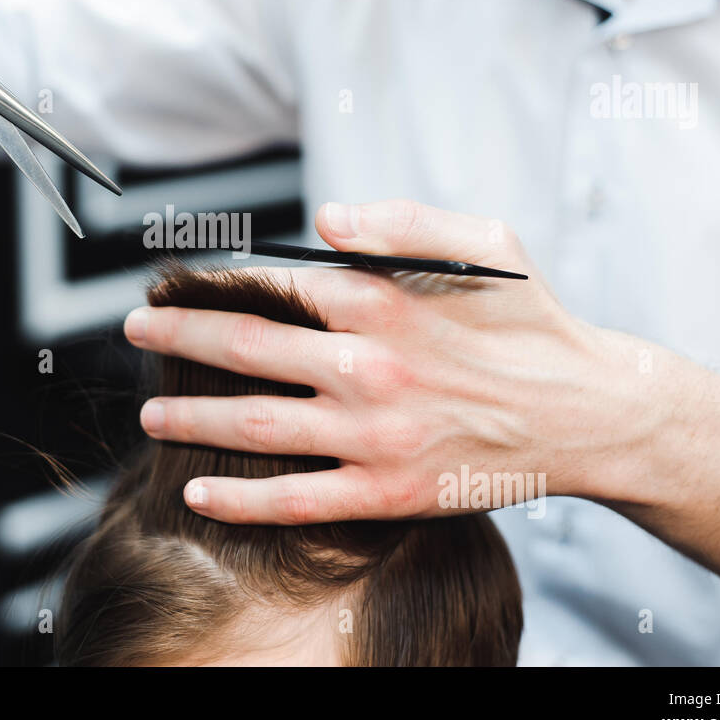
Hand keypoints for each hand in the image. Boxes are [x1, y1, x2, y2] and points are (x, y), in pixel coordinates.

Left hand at [124, 199, 649, 522]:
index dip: (215, 284)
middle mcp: (367, 367)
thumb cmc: (531, 321)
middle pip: (244, 350)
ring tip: (150, 412)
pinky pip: (295, 498)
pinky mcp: (385, 492)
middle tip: (134, 331)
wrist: (585, 412)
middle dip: (177, 337)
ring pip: (254, 426)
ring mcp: (372, 435)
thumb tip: (323, 220)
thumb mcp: (486, 240)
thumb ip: (401, 221)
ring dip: (190, 418)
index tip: (178, 283)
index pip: (273, 287)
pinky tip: (197, 493)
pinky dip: (239, 499)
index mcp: (382, 302)